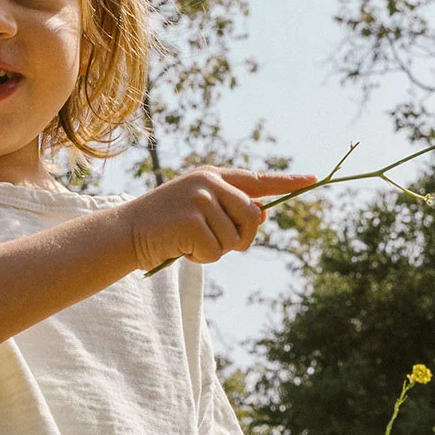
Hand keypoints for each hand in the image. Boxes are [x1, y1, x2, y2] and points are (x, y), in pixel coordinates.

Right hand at [124, 168, 319, 271]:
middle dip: (240, 238)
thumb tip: (262, 216)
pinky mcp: (191, 220)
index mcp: (212, 176)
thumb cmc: (162, 226)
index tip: (312, 180)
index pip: (257, 180)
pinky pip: (216, 251)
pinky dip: (201, 259)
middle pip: (253, 216)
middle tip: (214, 244)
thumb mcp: (197, 211)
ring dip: (215, 251)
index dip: (287, 182)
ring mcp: (200, 199)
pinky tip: (181, 249)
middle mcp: (209, 182)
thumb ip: (227, 210)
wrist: (123, 233)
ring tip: (188, 243)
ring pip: (235, 238)